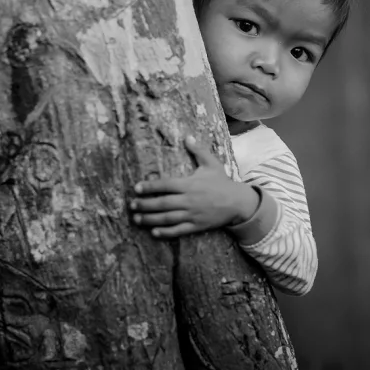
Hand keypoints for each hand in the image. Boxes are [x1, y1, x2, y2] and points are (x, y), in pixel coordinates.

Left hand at [130, 136, 258, 238]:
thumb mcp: (212, 164)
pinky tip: (154, 232)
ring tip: (136, 219)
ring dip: (150, 219)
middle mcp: (188, 200)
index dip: (150, 186)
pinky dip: (165, 232)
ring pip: (167, 218)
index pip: (165, 185)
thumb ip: (198, 151)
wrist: (238, 203)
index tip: (137, 188)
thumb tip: (187, 137)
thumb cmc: (222, 182)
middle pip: (162, 203)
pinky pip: (178, 230)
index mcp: (189, 184)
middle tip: (131, 205)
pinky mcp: (196, 225)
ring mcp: (192, 214)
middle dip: (145, 205)